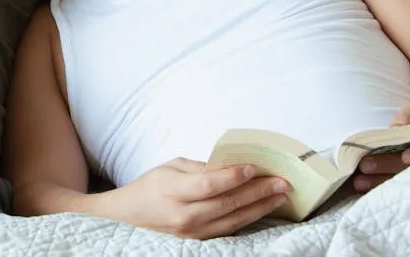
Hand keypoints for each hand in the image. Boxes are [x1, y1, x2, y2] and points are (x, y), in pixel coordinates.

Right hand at [105, 158, 288, 239]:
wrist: (128, 216)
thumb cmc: (150, 186)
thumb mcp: (170, 167)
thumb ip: (200, 168)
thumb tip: (231, 166)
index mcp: (172, 190)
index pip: (209, 184)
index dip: (233, 177)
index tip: (254, 167)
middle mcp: (183, 215)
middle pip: (227, 203)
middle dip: (257, 192)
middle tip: (281, 182)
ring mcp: (191, 232)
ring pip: (233, 220)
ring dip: (260, 208)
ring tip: (280, 196)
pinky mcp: (198, 242)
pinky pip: (228, 231)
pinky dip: (248, 219)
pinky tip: (262, 210)